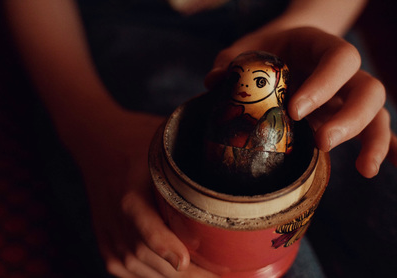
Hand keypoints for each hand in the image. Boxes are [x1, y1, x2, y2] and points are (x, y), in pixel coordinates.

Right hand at [62, 109, 217, 276]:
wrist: (95, 141)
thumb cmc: (134, 138)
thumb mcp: (161, 136)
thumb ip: (189, 146)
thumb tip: (228, 150)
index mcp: (129, 192)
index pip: (144, 227)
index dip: (164, 246)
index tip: (186, 261)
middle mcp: (115, 218)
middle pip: (150, 257)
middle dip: (189, 274)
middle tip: (223, 276)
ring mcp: (108, 233)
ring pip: (140, 268)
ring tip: (207, 276)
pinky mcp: (104, 241)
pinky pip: (126, 269)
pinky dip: (152, 275)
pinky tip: (174, 272)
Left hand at [206, 26, 395, 177]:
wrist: (282, 47)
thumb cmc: (265, 49)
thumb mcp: (246, 49)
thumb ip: (231, 62)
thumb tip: (214, 81)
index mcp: (320, 47)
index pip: (339, 59)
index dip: (324, 84)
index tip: (296, 110)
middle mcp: (342, 73)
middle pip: (368, 89)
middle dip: (350, 118)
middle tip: (322, 141)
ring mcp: (346, 95)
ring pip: (377, 113)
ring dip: (373, 140)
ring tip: (364, 169)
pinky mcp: (343, 114)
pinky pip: (373, 129)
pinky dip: (386, 148)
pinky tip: (377, 168)